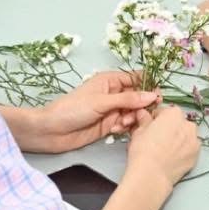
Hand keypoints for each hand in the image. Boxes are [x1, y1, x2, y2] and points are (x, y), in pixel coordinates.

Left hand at [34, 71, 159, 152]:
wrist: (51, 131)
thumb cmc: (72, 109)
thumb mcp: (101, 101)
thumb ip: (128, 99)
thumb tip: (152, 95)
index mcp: (111, 80)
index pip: (137, 78)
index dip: (149, 86)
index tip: (157, 97)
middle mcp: (114, 94)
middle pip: (139, 97)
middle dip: (141, 106)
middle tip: (140, 115)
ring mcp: (112, 110)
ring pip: (134, 112)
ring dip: (132, 118)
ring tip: (122, 123)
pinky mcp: (110, 125)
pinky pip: (126, 124)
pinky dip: (125, 127)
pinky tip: (116, 130)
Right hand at [126, 106, 200, 188]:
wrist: (151, 174)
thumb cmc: (143, 150)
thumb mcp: (138, 131)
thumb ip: (144, 120)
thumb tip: (143, 114)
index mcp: (174, 114)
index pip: (164, 112)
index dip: (155, 119)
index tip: (150, 127)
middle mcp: (188, 124)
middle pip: (178, 123)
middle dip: (169, 128)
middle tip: (157, 140)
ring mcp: (194, 140)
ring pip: (185, 136)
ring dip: (178, 139)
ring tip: (165, 150)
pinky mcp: (196, 155)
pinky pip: (189, 149)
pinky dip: (183, 151)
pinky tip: (172, 158)